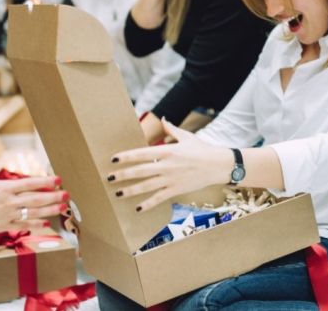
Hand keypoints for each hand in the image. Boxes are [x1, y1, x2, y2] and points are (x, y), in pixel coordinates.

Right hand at [0, 174, 66, 237]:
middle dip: (54, 196)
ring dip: (50, 210)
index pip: (30, 183)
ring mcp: (7, 215)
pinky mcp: (3, 226)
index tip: (58, 179)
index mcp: (3, 188)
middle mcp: (9, 202)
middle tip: (67, 193)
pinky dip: (36, 225)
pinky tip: (46, 223)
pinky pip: (23, 226)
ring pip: (34, 213)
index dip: (45, 181)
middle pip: (36, 198)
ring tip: (62, 207)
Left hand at [108, 119, 230, 211]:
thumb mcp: (187, 137)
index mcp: (167, 151)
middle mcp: (166, 165)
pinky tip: (137, 208)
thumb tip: (163, 119)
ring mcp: (171, 179)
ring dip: (130, 190)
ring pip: (146, 186)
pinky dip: (147, 204)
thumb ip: (172, 129)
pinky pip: (159, 198)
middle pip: (140, 171)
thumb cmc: (203, 149)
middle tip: (109, 178)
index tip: (114, 159)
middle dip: (123, 175)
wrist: (219, 165)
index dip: (126, 156)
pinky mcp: (176, 190)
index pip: (142, 154)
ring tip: (117, 193)